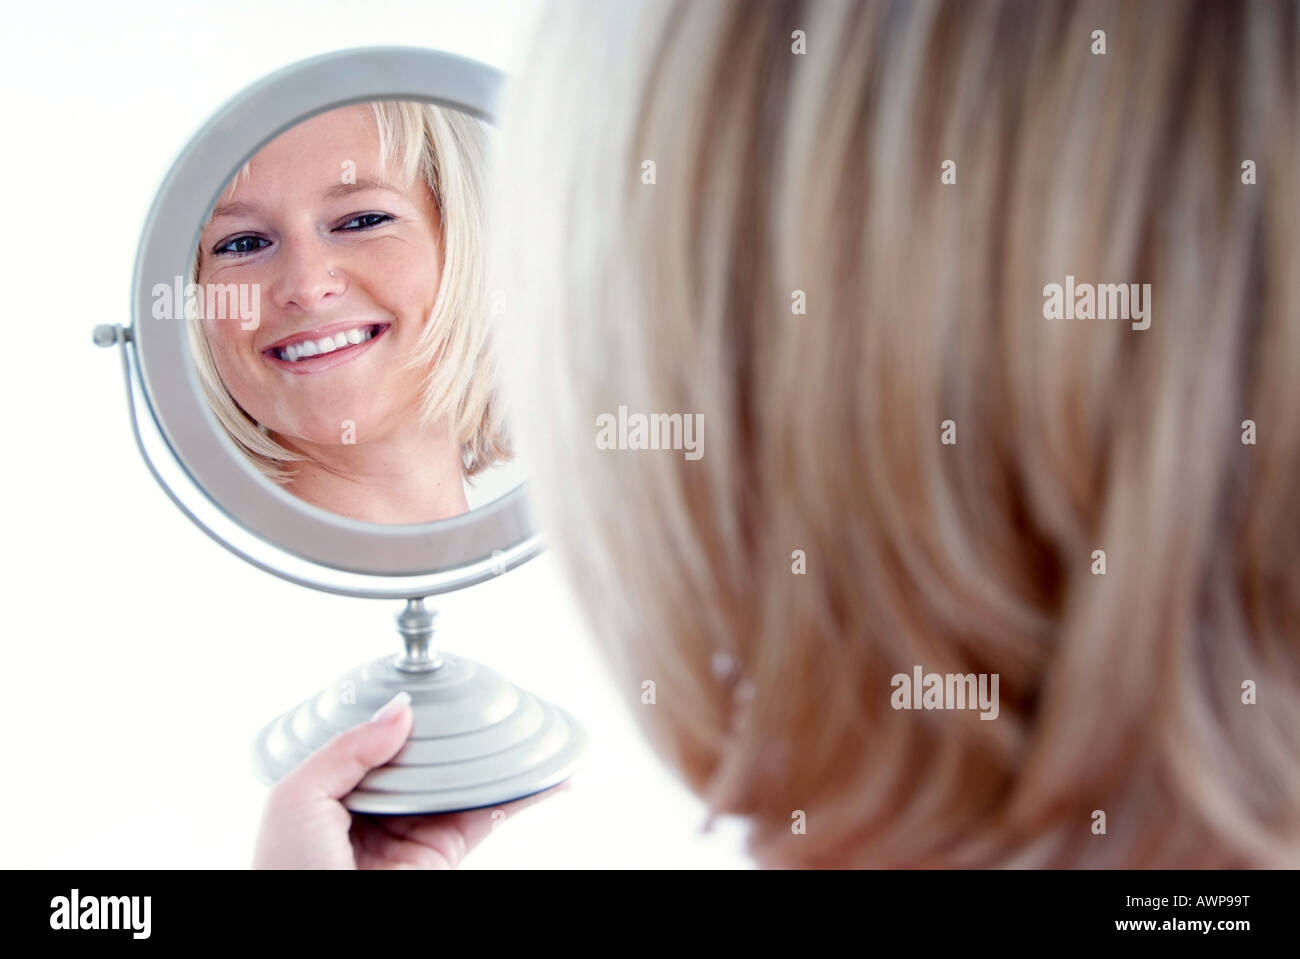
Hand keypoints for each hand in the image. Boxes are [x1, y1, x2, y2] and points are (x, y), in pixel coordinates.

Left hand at [253, 691, 569, 867]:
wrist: (311, 934)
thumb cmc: (283, 872)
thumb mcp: (295, 797)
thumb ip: (346, 748)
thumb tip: (400, 711)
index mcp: (332, 790)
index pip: (374, 740)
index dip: (400, 714)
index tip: (427, 687)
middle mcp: (375, 808)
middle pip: (425, 757)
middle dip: (453, 731)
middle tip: (481, 698)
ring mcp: (412, 831)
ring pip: (461, 782)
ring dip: (495, 758)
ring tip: (526, 726)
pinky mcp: (443, 855)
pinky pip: (487, 817)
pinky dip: (522, 798)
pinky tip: (544, 777)